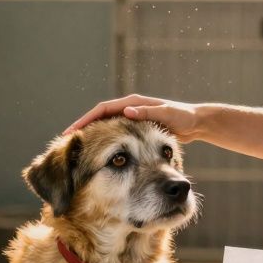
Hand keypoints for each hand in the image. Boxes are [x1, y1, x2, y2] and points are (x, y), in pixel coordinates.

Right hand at [64, 94, 205, 141]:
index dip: (85, 122)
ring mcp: (131, 120)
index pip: (101, 110)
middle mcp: (129, 109)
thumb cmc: (185, 118)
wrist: (198, 122)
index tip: (71, 134)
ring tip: (77, 153)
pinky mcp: (136, 131)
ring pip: (105, 128)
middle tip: (64, 145)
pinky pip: (115, 137)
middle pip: (99, 119)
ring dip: (92, 139)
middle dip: (82, 131)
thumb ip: (148, 113)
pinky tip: (98, 158)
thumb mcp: (167, 114)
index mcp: (132, 104)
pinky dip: (104, 145)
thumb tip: (126, 112)